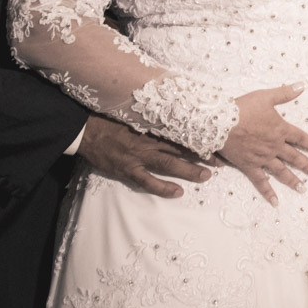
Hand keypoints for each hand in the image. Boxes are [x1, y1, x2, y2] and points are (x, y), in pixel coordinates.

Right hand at [78, 115, 212, 198]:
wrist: (86, 130)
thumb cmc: (112, 121)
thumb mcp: (136, 115)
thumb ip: (154, 118)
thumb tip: (176, 116)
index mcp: (152, 125)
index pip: (182, 131)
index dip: (200, 137)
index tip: (218, 140)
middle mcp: (149, 140)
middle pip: (181, 147)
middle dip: (202, 155)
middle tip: (221, 162)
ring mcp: (138, 155)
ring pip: (168, 163)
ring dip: (188, 170)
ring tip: (206, 177)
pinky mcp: (127, 168)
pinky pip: (147, 180)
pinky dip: (162, 187)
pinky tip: (177, 192)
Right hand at [219, 83, 307, 206]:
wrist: (221, 122)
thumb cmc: (243, 108)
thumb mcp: (266, 96)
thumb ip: (285, 93)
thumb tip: (303, 85)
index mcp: (280, 129)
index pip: (301, 138)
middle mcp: (274, 146)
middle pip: (294, 157)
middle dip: (307, 166)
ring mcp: (262, 158)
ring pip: (281, 171)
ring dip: (293, 180)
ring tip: (303, 188)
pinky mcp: (249, 165)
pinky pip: (260, 181)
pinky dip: (268, 192)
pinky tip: (275, 202)